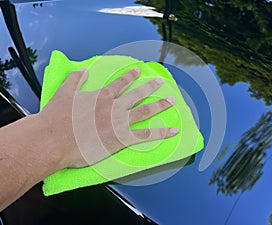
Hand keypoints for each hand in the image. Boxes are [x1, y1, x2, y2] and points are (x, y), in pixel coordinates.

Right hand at [39, 68, 177, 167]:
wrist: (53, 140)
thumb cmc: (56, 119)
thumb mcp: (63, 93)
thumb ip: (75, 80)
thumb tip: (83, 70)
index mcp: (101, 96)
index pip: (120, 83)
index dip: (130, 75)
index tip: (138, 70)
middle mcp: (114, 106)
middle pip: (137, 94)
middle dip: (150, 87)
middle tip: (160, 81)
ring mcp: (120, 122)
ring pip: (146, 111)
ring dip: (160, 105)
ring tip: (172, 100)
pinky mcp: (122, 138)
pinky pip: (147, 135)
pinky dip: (162, 133)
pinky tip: (173, 131)